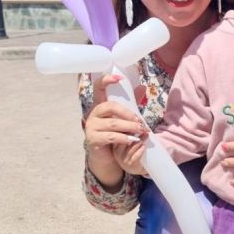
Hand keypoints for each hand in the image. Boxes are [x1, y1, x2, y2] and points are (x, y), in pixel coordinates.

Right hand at [84, 74, 146, 190]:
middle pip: (111, 106)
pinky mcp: (93, 139)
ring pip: (113, 123)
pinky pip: (111, 136)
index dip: (106, 80)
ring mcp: (91, 126)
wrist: (106, 156)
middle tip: (140, 121)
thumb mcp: (124, 117)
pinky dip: (124, 138)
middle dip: (128, 114)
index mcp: (100, 104)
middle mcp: (93, 113)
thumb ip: (132, 103)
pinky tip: (132, 140)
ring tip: (141, 131)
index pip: (98, 87)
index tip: (119, 78)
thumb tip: (142, 87)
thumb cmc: (116, 132)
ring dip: (130, 127)